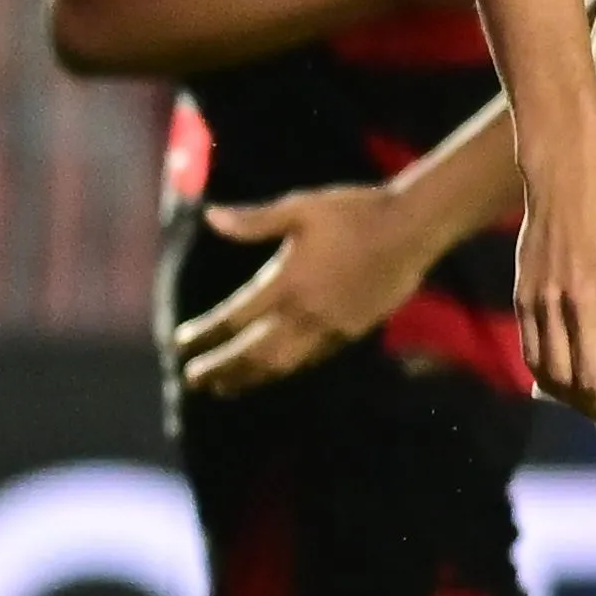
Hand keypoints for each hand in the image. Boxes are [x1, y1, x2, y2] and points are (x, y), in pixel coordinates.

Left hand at [174, 187, 433, 395]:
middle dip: (223, 367)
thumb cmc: (355, 211)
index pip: (236, 317)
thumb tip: (210, 216)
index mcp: (289, 282)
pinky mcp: (354, 331)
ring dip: (251, 377)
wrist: (414, 228)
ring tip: (224, 387)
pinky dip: (286, 369)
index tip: (181, 343)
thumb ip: (254, 220)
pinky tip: (272, 372)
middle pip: (256, 351)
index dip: (207, 333)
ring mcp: (333, 326)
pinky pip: (312, 359)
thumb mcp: (301, 207)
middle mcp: (308, 312)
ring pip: (284, 363)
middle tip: (192, 380)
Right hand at [514, 154, 595, 440]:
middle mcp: (579, 305)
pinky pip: (531, 352)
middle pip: (590, 379)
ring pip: (557, 372)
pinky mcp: (523, 299)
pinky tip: (562, 388)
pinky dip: (547, 378)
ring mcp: (545, 304)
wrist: (566, 186)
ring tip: (595, 413)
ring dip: (577, 402)